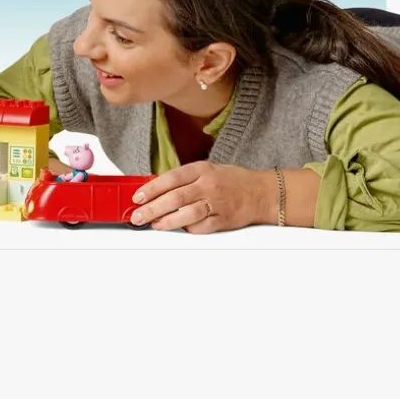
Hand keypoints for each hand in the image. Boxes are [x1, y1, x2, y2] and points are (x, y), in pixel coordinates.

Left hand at [130, 162, 270, 232]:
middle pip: (175, 197)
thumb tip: (155, 190)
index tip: (137, 197)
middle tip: (138, 216)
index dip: (151, 188)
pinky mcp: (223, 220)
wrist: (262, 192)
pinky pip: (201, 228)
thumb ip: (184, 179)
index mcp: (202, 169)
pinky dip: (188, 229)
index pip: (170, 178)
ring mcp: (217, 203)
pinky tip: (180, 228)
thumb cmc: (232, 181)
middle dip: (152, 208)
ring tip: (154, 224)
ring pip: (187, 214)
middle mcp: (208, 185)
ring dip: (166, 221)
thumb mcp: (207, 170)